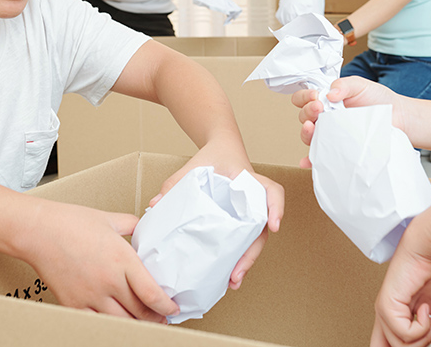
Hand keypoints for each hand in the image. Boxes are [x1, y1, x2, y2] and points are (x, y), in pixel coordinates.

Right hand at [21, 200, 178, 321]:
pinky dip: (112, 326)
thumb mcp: (110, 219)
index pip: (151, 293)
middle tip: (165, 316)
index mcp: (121, 259)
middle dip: (156, 317)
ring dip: (137, 324)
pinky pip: (97, 323)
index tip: (174, 307)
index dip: (166, 305)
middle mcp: (108, 282)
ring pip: (121, 322)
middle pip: (140, 312)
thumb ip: (133, 225)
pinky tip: (119, 322)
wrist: (38, 231)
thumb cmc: (72, 222)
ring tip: (146, 321)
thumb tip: (147, 227)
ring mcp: (90, 296)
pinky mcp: (73, 304)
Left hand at [148, 141, 283, 289]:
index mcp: (249, 181)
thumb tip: (155, 205)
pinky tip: (225, 275)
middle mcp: (254, 201)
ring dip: (245, 262)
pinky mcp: (239, 223)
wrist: (221, 149)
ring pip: (253, 241)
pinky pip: (242, 241)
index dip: (276, 208)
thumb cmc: (213, 156)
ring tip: (232, 281)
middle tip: (237, 274)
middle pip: (261, 229)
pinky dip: (236, 258)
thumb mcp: (194, 166)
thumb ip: (175, 183)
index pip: (272, 192)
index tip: (274, 226)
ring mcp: (248, 214)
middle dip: (251, 254)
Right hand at [291, 77, 397, 166]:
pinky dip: (310, 160)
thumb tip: (328, 93)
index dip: (304, 96)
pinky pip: (320, 157)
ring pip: (309, 136)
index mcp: (326, 101)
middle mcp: (325, 118)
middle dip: (307, 111)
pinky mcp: (338, 150)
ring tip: (312, 127)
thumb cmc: (378, 99)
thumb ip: (343, 85)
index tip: (315, 95)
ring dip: (306, 132)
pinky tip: (306, 162)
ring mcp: (330, 135)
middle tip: (318, 107)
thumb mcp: (360, 85)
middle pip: (304, 116)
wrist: (398, 117)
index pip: (304, 98)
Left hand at [370, 232, 430, 346]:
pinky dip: (422, 326)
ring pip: (401, 346)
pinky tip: (425, 308)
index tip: (424, 343)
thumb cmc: (428, 273)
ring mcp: (382, 312)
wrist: (426, 250)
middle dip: (420, 344)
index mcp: (391, 317)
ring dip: (425, 336)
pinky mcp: (386, 307)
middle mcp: (383, 316)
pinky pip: (405, 334)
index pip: (382, 345)